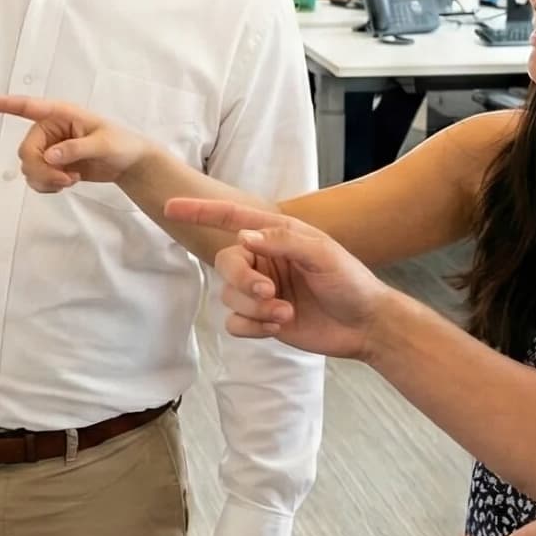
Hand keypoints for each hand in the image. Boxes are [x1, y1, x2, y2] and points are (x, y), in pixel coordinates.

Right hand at [0, 94, 151, 192]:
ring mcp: (48, 148)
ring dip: (45, 180)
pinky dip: (47, 186)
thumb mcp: (103, 144)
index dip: (0, 104)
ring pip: (27, 167)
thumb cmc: (120, 143)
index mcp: (60, 114)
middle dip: (41, 170)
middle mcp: (48, 129)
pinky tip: (66, 184)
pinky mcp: (51, 165)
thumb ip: (76, 149)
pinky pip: (35, 179)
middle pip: (25, 152)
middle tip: (65, 180)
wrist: (128, 162)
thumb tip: (50, 157)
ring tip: (71, 181)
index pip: (25, 107)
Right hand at [162, 200, 390, 359]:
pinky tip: (278, 328)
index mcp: (277, 236)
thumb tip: (243, 237)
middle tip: (269, 293)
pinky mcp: (261, 319)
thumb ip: (283, 242)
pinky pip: (234, 323)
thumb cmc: (350, 281)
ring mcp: (260, 291)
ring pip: (228, 297)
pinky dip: (252, 327)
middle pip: (226, 264)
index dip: (200, 212)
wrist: (365, 325)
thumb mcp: (323, 254)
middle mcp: (264, 261)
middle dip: (242, 281)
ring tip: (286, 313)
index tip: (170, 207)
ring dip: (254, 308)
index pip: (231, 220)